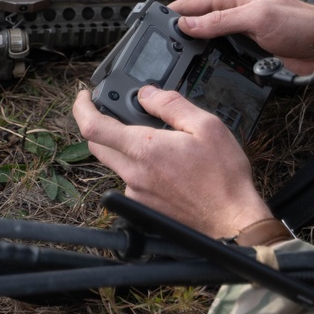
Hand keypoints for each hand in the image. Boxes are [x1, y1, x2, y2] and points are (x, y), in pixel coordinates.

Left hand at [72, 86, 272, 238]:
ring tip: (158, 142)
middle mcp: (134, 173)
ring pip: (115, 163)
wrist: (231, 220)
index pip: (93, 127)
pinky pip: (130, 180)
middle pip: (98, 145)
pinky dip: (140, 167)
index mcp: (145, 149)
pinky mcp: (142, 206)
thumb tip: (147, 93)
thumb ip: (171, 104)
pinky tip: (167, 166)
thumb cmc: (223, 177)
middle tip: (120, 115)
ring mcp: (136, 192)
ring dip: (125, 147)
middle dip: (101, 125)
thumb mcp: (207, 126)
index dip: (81, 107)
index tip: (85, 97)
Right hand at [169, 0, 313, 90]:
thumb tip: (187, 24)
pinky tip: (204, 67)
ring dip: (198, 48)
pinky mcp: (252, 51)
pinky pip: (226, 55)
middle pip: (200, 20)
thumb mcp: (255, 18)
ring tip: (176, 57)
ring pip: (211, 39)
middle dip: (182, 31)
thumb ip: (219, 21)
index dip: (175, 11)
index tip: (153, 21)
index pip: (196, 0)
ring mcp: (244, 32)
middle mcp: (238, 11)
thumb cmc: (302, 24)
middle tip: (160, 45)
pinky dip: (214, 60)